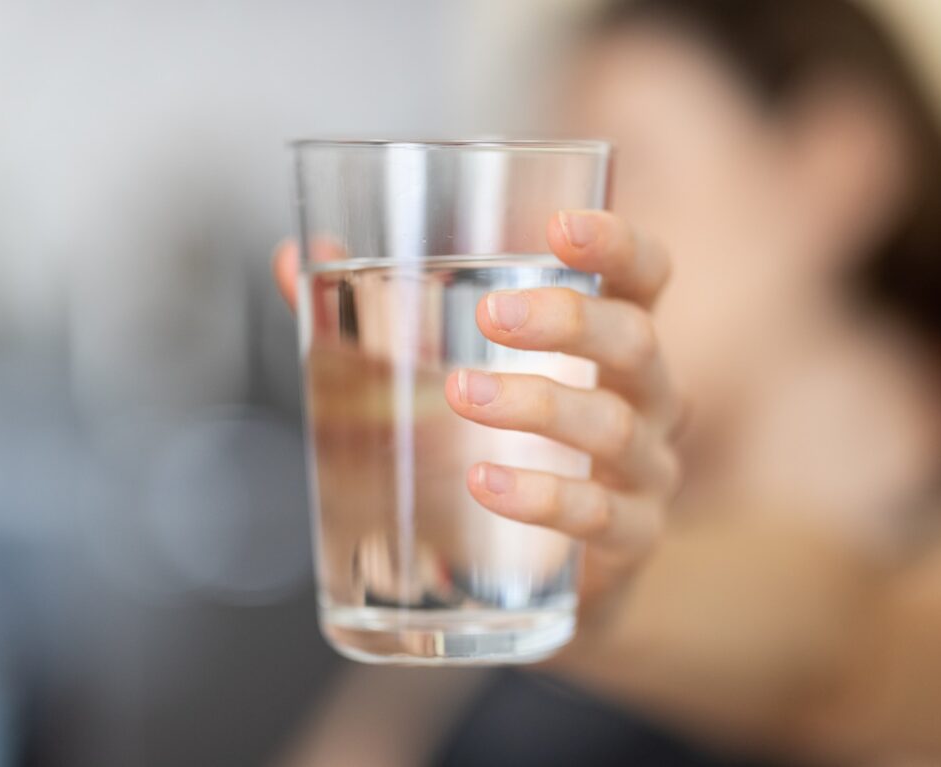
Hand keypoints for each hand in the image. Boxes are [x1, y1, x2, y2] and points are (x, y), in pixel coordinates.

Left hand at [272, 211, 680, 619]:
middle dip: (568, 320)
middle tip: (491, 316)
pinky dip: (542, 496)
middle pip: (636, 341)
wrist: (537, 571)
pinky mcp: (630, 538)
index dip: (618, 244)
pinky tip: (485, 482)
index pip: (645, 275)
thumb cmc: (499, 445)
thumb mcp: (446, 372)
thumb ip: (376, 316)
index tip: (558, 226)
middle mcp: (645, 397)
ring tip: (462, 394)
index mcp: (610, 341)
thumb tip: (294, 258)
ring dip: (537, 404)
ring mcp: (646, 469)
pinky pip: (600, 515)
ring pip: (613, 425)